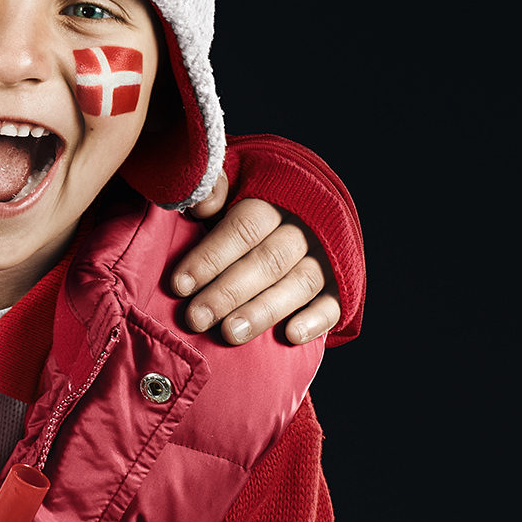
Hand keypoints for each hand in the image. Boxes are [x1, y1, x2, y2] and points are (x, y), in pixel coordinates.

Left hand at [178, 172, 340, 344]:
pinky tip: (290, 336)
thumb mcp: (231, 185)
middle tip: (197, 318)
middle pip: (268, 260)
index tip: (180, 285)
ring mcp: (327, 257)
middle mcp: (304, 228)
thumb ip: (215, 190)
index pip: (243, 228)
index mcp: (274, 199)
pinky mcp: (342, 285)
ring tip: (231, 333)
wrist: (303, 210)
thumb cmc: (248, 203)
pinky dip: (315, 321)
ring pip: (300, 284)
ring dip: (264, 311)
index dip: (211, 257)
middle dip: (229, 292)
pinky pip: (334, 304)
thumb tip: (201, 202)